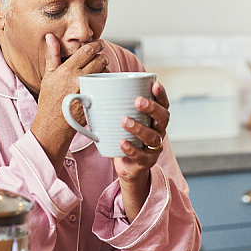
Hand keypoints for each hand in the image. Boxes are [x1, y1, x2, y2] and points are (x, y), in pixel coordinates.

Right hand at [30, 35, 108, 170]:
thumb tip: (50, 36)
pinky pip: (108, 86)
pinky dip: (107, 83)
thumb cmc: (49, 101)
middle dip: (102, 57)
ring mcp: (89, 91)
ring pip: (105, 73)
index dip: (96, 44)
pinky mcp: (96, 100)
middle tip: (101, 58)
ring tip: (100, 73)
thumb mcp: (48, 76)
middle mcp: (79, 79)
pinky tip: (102, 84)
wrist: (53, 126)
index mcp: (67, 71)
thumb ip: (52, 55)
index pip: (87, 50)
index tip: (99, 44)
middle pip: (100, 60)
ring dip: (105, 70)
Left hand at [114, 81, 170, 221]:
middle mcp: (159, 131)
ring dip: (139, 127)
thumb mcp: (123, 120)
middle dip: (152, 108)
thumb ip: (114, 107)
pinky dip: (131, 148)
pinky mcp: (146, 161)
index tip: (154, 84)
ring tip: (124, 120)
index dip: (161, 94)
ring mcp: (154, 147)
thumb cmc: (125, 136)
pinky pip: (141, 155)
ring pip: (152, 137)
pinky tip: (121, 142)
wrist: (128, 166)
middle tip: (138, 101)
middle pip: (163, 118)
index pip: (163, 104)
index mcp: (155, 118)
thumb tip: (87, 93)